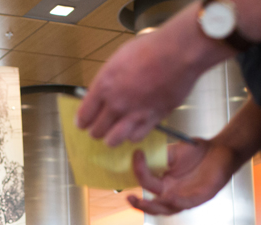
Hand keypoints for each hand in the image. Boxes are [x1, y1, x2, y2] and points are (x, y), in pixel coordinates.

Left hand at [76, 6, 230, 146]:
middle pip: (96, 131)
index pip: (84, 115)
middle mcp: (116, 103)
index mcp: (104, 85)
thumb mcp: (118, 59)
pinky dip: (132, 135)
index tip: (83, 122)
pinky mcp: (152, 119)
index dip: (82, 121)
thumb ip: (107, 80)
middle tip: (99, 128)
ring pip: (113, 140)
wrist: (177, 52)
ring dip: (111, 138)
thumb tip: (101, 92)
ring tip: (114, 134)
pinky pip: (135, 137)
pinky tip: (134, 129)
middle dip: (96, 130)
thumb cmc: (150, 48)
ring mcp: (134, 114)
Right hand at [127, 140, 238, 215]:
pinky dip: (178, 202)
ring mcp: (185, 198)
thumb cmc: (197, 152)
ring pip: (166, 210)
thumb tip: (138, 153)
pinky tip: (171, 198)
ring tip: (144, 202)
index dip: (139, 170)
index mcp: (164, 184)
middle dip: (140, 205)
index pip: (147, 183)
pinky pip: (186, 204)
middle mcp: (172, 194)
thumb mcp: (174, 152)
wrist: (220, 150)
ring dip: (154, 207)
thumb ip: (158, 157)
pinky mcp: (200, 198)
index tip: (136, 154)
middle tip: (129, 198)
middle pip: (153, 206)